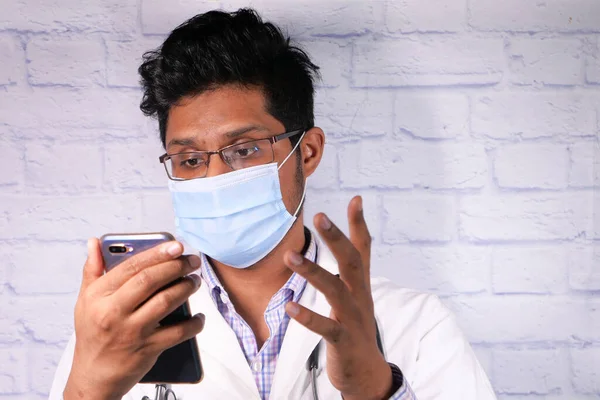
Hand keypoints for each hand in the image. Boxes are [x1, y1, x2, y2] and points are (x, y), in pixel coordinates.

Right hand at [63, 239, 204, 399]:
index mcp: (98, 296)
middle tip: (191, 261)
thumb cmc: (92, 333)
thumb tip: (95, 242)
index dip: (156, 253)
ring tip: (195, 281)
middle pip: (149, 280)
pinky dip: (194, 323)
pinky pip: (178, 332)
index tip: (175, 245)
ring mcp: (132, 332)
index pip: (130, 266)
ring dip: (186, 287)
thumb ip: (93, 270)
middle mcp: (114, 312)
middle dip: (175, 266)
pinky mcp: (147, 349)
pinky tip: (199, 316)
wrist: (93, 376)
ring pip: (166, 301)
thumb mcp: (85, 301)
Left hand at [284, 196, 392, 399]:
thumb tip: (346, 240)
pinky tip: (289, 307)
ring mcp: (353, 318)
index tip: (355, 198)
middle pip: (352, 262)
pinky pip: (326, 327)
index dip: (359, 224)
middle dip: (337, 239)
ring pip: (335, 291)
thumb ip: (352, 269)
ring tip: (289, 256)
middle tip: (320, 217)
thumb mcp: (357, 295)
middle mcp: (360, 296)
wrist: (367, 372)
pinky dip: (308, 317)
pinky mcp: (343, 341)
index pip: (364, 248)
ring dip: (313, 272)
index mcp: (361, 284)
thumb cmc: (356, 326)